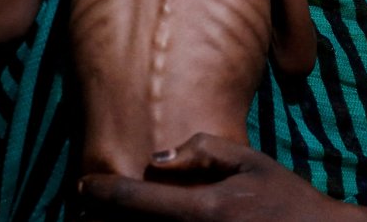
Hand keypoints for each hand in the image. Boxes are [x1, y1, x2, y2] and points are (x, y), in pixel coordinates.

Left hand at [76, 133, 345, 220]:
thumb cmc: (285, 198)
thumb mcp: (251, 162)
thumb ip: (205, 151)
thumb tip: (158, 158)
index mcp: (203, 208)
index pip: (137, 201)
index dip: (102, 193)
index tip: (82, 185)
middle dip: (101, 219)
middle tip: (83, 206)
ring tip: (99, 220)